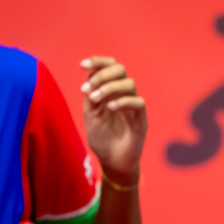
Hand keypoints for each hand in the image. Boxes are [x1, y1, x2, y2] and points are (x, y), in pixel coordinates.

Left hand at [79, 56, 146, 185]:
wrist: (112, 161)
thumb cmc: (102, 138)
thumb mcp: (90, 114)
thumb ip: (90, 96)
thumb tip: (89, 77)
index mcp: (110, 90)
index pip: (109, 67)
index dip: (97, 62)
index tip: (82, 65)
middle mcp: (123, 94)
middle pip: (120, 69)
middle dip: (102, 74)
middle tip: (89, 88)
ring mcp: (133, 105)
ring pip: (129, 83)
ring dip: (109, 88)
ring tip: (95, 99)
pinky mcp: (141, 119)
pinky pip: (137, 102)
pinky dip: (122, 101)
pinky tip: (109, 108)